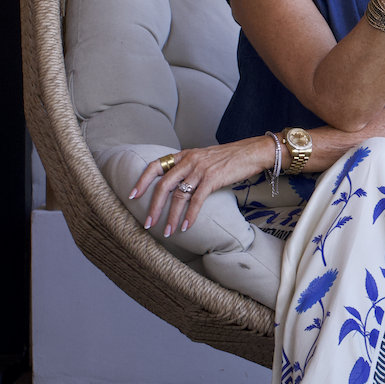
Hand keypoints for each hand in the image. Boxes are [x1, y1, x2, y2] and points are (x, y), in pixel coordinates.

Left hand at [129, 136, 275, 237]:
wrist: (252, 152)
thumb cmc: (229, 158)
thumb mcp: (203, 158)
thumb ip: (189, 169)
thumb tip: (178, 186)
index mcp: (184, 156)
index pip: (155, 166)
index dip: (142, 181)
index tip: (133, 195)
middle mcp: (188, 161)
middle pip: (163, 185)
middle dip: (153, 207)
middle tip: (148, 223)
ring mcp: (200, 169)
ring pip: (179, 196)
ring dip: (172, 216)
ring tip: (168, 232)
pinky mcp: (212, 178)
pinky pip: (196, 200)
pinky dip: (190, 215)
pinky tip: (186, 226)